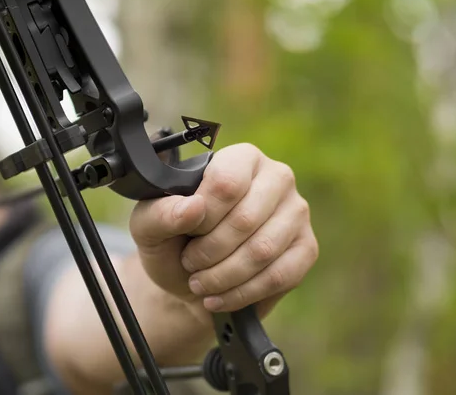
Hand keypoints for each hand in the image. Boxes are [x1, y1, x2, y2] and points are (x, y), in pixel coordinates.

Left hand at [129, 143, 317, 316]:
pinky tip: (220, 296)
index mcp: (241, 158)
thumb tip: (193, 207)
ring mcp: (296, 213)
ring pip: (263, 251)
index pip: (226, 183)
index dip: (202, 218)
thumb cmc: (173, 242)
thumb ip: (161, 212)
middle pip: (246, 218)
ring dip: (223, 276)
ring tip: (200, 282)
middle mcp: (276, 178)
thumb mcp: (149, 226)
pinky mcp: (306, 248)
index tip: (186, 234)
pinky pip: (279, 275)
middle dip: (210, 252)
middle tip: (190, 263)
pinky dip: (242, 292)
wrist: (192, 281)